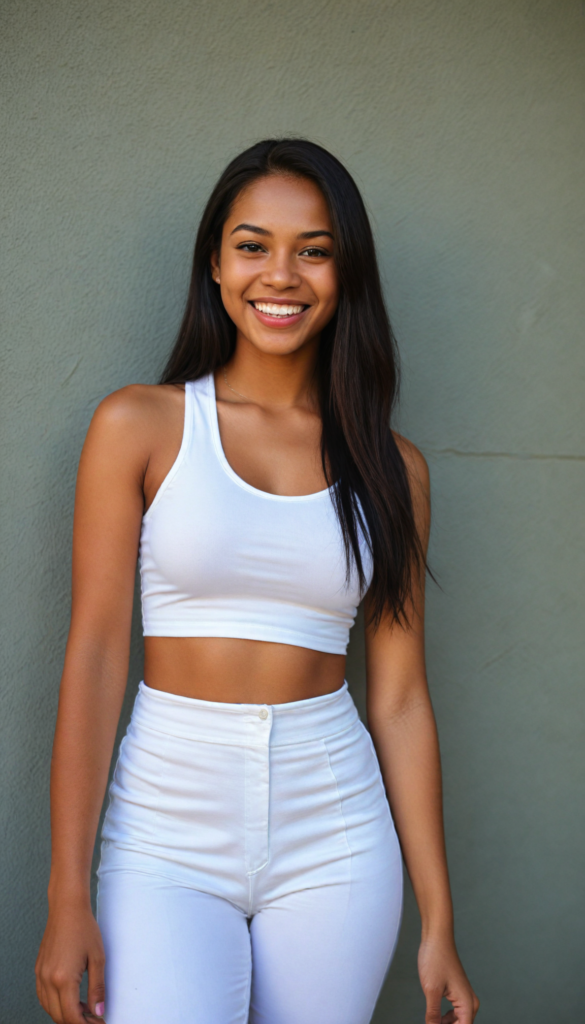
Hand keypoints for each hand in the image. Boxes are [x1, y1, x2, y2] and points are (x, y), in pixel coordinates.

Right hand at [35, 900, 105, 1022]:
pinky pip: (43, 997)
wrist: (67, 908)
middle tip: (95, 1019)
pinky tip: (70, 1000)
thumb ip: (98, 988)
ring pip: (49, 1009)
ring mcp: (40, 975)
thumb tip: (99, 1012)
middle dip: (77, 1022)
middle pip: (59, 1016)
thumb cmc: (84, 929)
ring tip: (85, 1010)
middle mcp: (47, 980)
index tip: (99, 1023)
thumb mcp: (98, 958)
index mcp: (63, 979)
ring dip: (66, 1015)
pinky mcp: (38, 970)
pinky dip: (55, 1005)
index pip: (72, 1017)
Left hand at [418, 934, 478, 1022]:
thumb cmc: (436, 959)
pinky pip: (455, 1013)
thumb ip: (433, 1015)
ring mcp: (464, 996)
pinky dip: (445, 1018)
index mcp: (467, 1004)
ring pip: (458, 1022)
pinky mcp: (457, 992)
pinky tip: (435, 1018)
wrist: (437, 937)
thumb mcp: (431, 990)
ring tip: (432, 1022)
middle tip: (430, 1023)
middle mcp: (469, 1002)